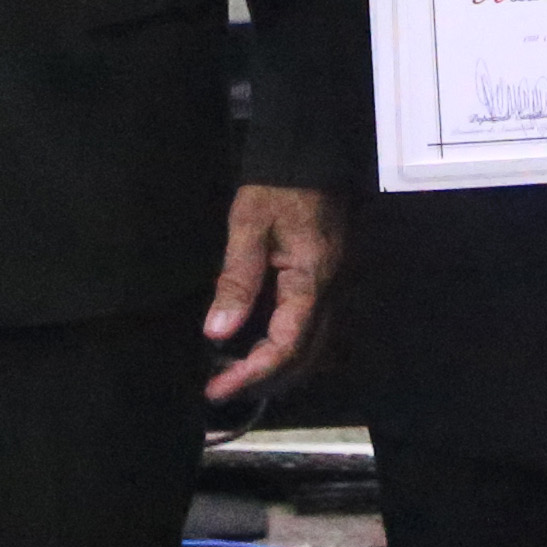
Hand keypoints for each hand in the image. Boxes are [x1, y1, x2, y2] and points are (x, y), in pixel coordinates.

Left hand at [204, 186, 340, 402]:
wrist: (308, 157)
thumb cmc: (276, 188)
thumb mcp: (247, 227)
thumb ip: (236, 280)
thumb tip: (217, 332)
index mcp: (310, 282)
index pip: (285, 346)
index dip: (251, 374)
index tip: (216, 389)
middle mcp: (328, 293)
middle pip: (303, 358)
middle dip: (264, 381)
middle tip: (220, 388)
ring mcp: (330, 290)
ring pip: (311, 349)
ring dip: (275, 370)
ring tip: (234, 376)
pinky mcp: (324, 284)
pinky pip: (309, 331)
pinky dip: (283, 349)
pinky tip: (256, 348)